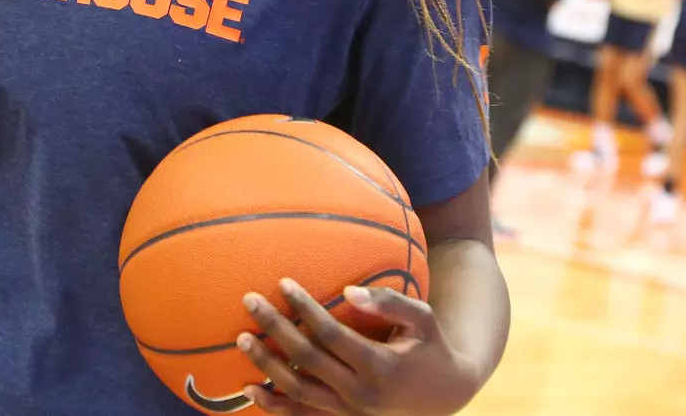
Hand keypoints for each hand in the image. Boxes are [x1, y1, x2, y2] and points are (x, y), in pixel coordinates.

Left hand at [239, 281, 482, 415]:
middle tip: (249, 300)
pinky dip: (274, 406)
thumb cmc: (430, 347)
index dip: (305, 309)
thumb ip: (389, 302)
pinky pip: (303, 415)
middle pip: (307, 359)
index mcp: (380, 365)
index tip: (283, 283)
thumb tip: (348, 290)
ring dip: (267, 365)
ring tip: (242, 340)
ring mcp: (350, 412)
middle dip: (275, 328)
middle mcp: (361, 393)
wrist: (443, 395)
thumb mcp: (423, 318)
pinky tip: (249, 390)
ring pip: (298, 390)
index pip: (331, 334)